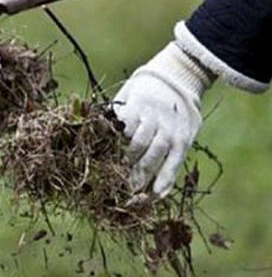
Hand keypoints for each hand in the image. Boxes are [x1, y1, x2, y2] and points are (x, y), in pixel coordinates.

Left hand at [113, 42, 214, 196]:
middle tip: (113, 184)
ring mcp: (171, 131)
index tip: (100, 161)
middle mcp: (155, 118)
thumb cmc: (141, 92)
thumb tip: (93, 132)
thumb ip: (114, 114)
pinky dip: (165, 181)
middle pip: (139, 144)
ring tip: (131, 194)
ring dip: (143, 176)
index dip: (112, 146)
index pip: (123, 128)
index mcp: (137, 105)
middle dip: (126, 165)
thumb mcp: (125, 95)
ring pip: (156, 155)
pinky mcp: (183, 141)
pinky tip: (156, 195)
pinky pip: (174, 163)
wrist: (177, 80)